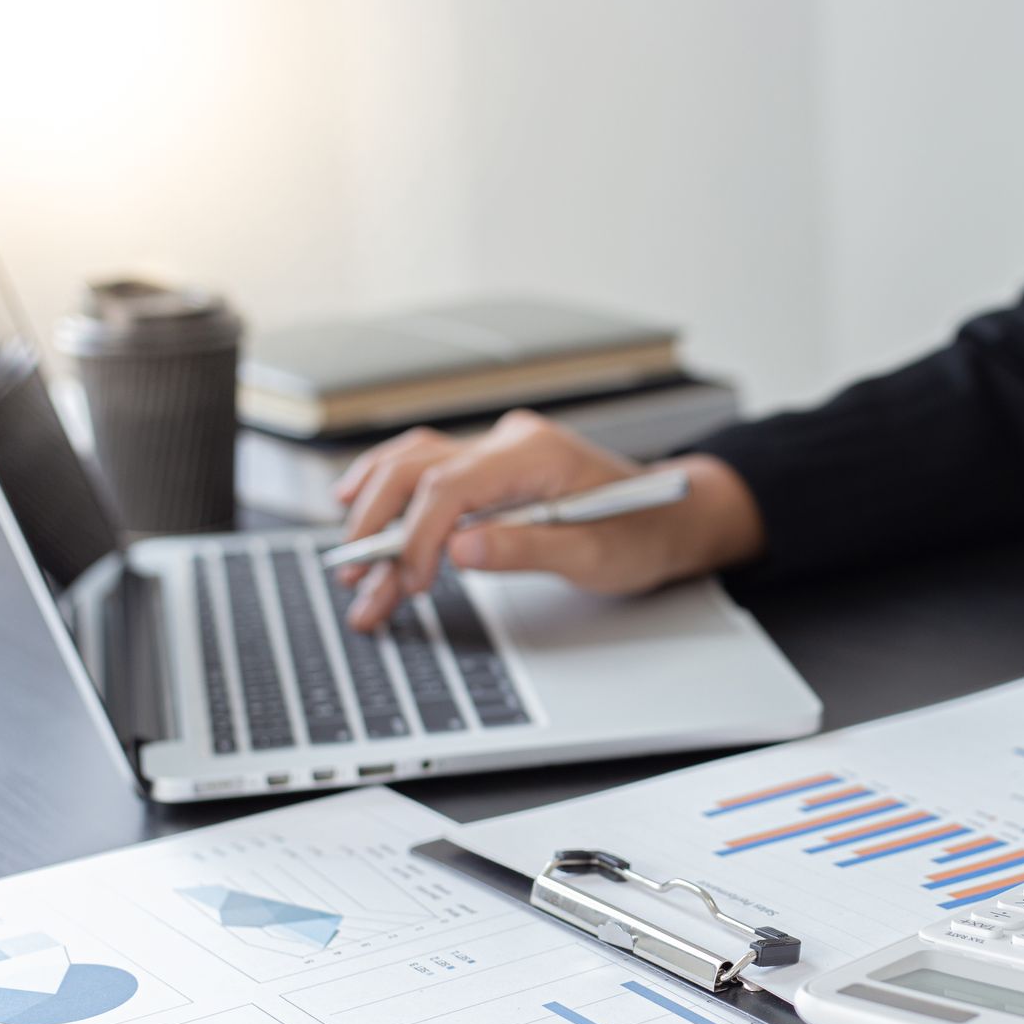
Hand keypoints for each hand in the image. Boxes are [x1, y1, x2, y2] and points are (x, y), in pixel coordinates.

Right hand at [330, 410, 764, 629]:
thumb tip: (460, 551)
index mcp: (536, 453)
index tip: (411, 582)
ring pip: (412, 467)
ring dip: (375, 514)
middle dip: (379, 526)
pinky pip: (426, 471)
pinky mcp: (492, 468)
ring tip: (352, 570)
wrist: (671, 517)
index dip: (420, 536)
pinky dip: (390, 496)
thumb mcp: (595, 555)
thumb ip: (528, 550)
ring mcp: (498, 450)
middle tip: (357, 582)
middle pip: (417, 469)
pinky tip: (357, 512)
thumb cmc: (642, 534)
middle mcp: (510, 441)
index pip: (451, 486)